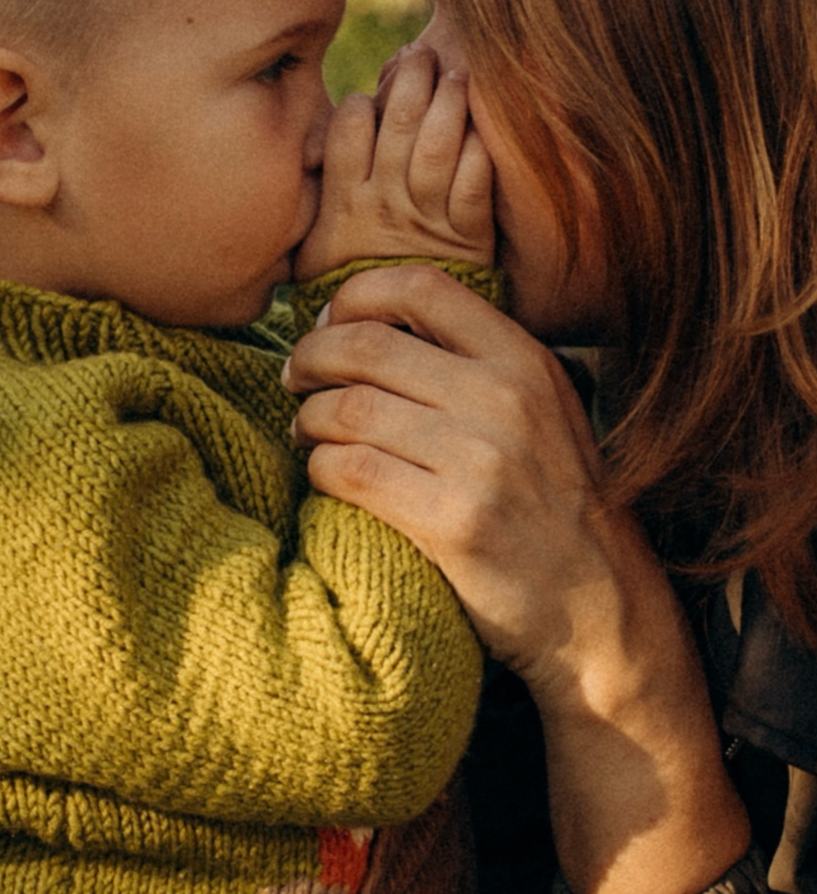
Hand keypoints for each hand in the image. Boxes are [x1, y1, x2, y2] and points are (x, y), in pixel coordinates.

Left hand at [283, 262, 633, 691]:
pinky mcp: (452, 522)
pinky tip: (322, 474)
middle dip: (310, 357)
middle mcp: (504, 400)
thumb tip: (372, 324)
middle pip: (366, 345)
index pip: (420, 287)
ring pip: (347, 408)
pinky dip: (319, 467)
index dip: (355, 296)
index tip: (328, 325)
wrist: (600, 606)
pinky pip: (350, 472)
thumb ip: (479, 363)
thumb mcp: (544, 410)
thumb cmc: (554, 503)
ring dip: (307, 417)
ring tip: (304, 430)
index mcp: (523, 360)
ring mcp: (480, 461)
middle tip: (293, 378)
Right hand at [293, 45, 492, 282]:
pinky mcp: (469, 236)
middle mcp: (384, 204)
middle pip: (398, 124)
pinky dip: (480, 152)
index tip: (377, 89)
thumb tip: (305, 146)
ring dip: (448, 103)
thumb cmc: (352, 285)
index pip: (349, 128)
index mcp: (343, 201)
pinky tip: (482, 130)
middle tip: (423, 54)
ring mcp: (427, 218)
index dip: (366, 100)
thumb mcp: (313, 246)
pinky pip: (474, 183)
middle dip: (412, 79)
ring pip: (437, 146)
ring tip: (456, 76)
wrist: (393, 342)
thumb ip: (314, 195)